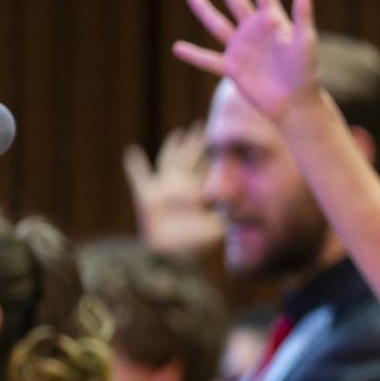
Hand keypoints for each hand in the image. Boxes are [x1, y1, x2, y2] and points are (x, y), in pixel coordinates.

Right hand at [123, 122, 223, 257]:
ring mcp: (164, 188)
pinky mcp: (147, 195)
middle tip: (202, 126)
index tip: (226, 141)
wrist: (170, 254)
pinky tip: (132, 151)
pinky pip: (138, 176)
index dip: (217, 156)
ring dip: (173, 146)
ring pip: (169, 160)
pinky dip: (134, 165)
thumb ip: (230, 215)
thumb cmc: (194, 244)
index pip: (209, 169)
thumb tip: (247, 206)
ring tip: (178, 133)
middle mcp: (182, 186)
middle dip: (196, 143)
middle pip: (190, 158)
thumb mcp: (217, 227)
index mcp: (199, 192)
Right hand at [172, 0, 320, 121]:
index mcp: (273, 21)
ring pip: (218, 25)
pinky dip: (193, 55)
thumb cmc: (306, 72)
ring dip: (205, 11)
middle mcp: (255, 31)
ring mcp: (242, 49)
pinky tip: (177, 48)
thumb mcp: (305, 40)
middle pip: (236, 0)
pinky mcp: (233, 69)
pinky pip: (208, 60)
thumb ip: (303, 14)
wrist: (296, 104)